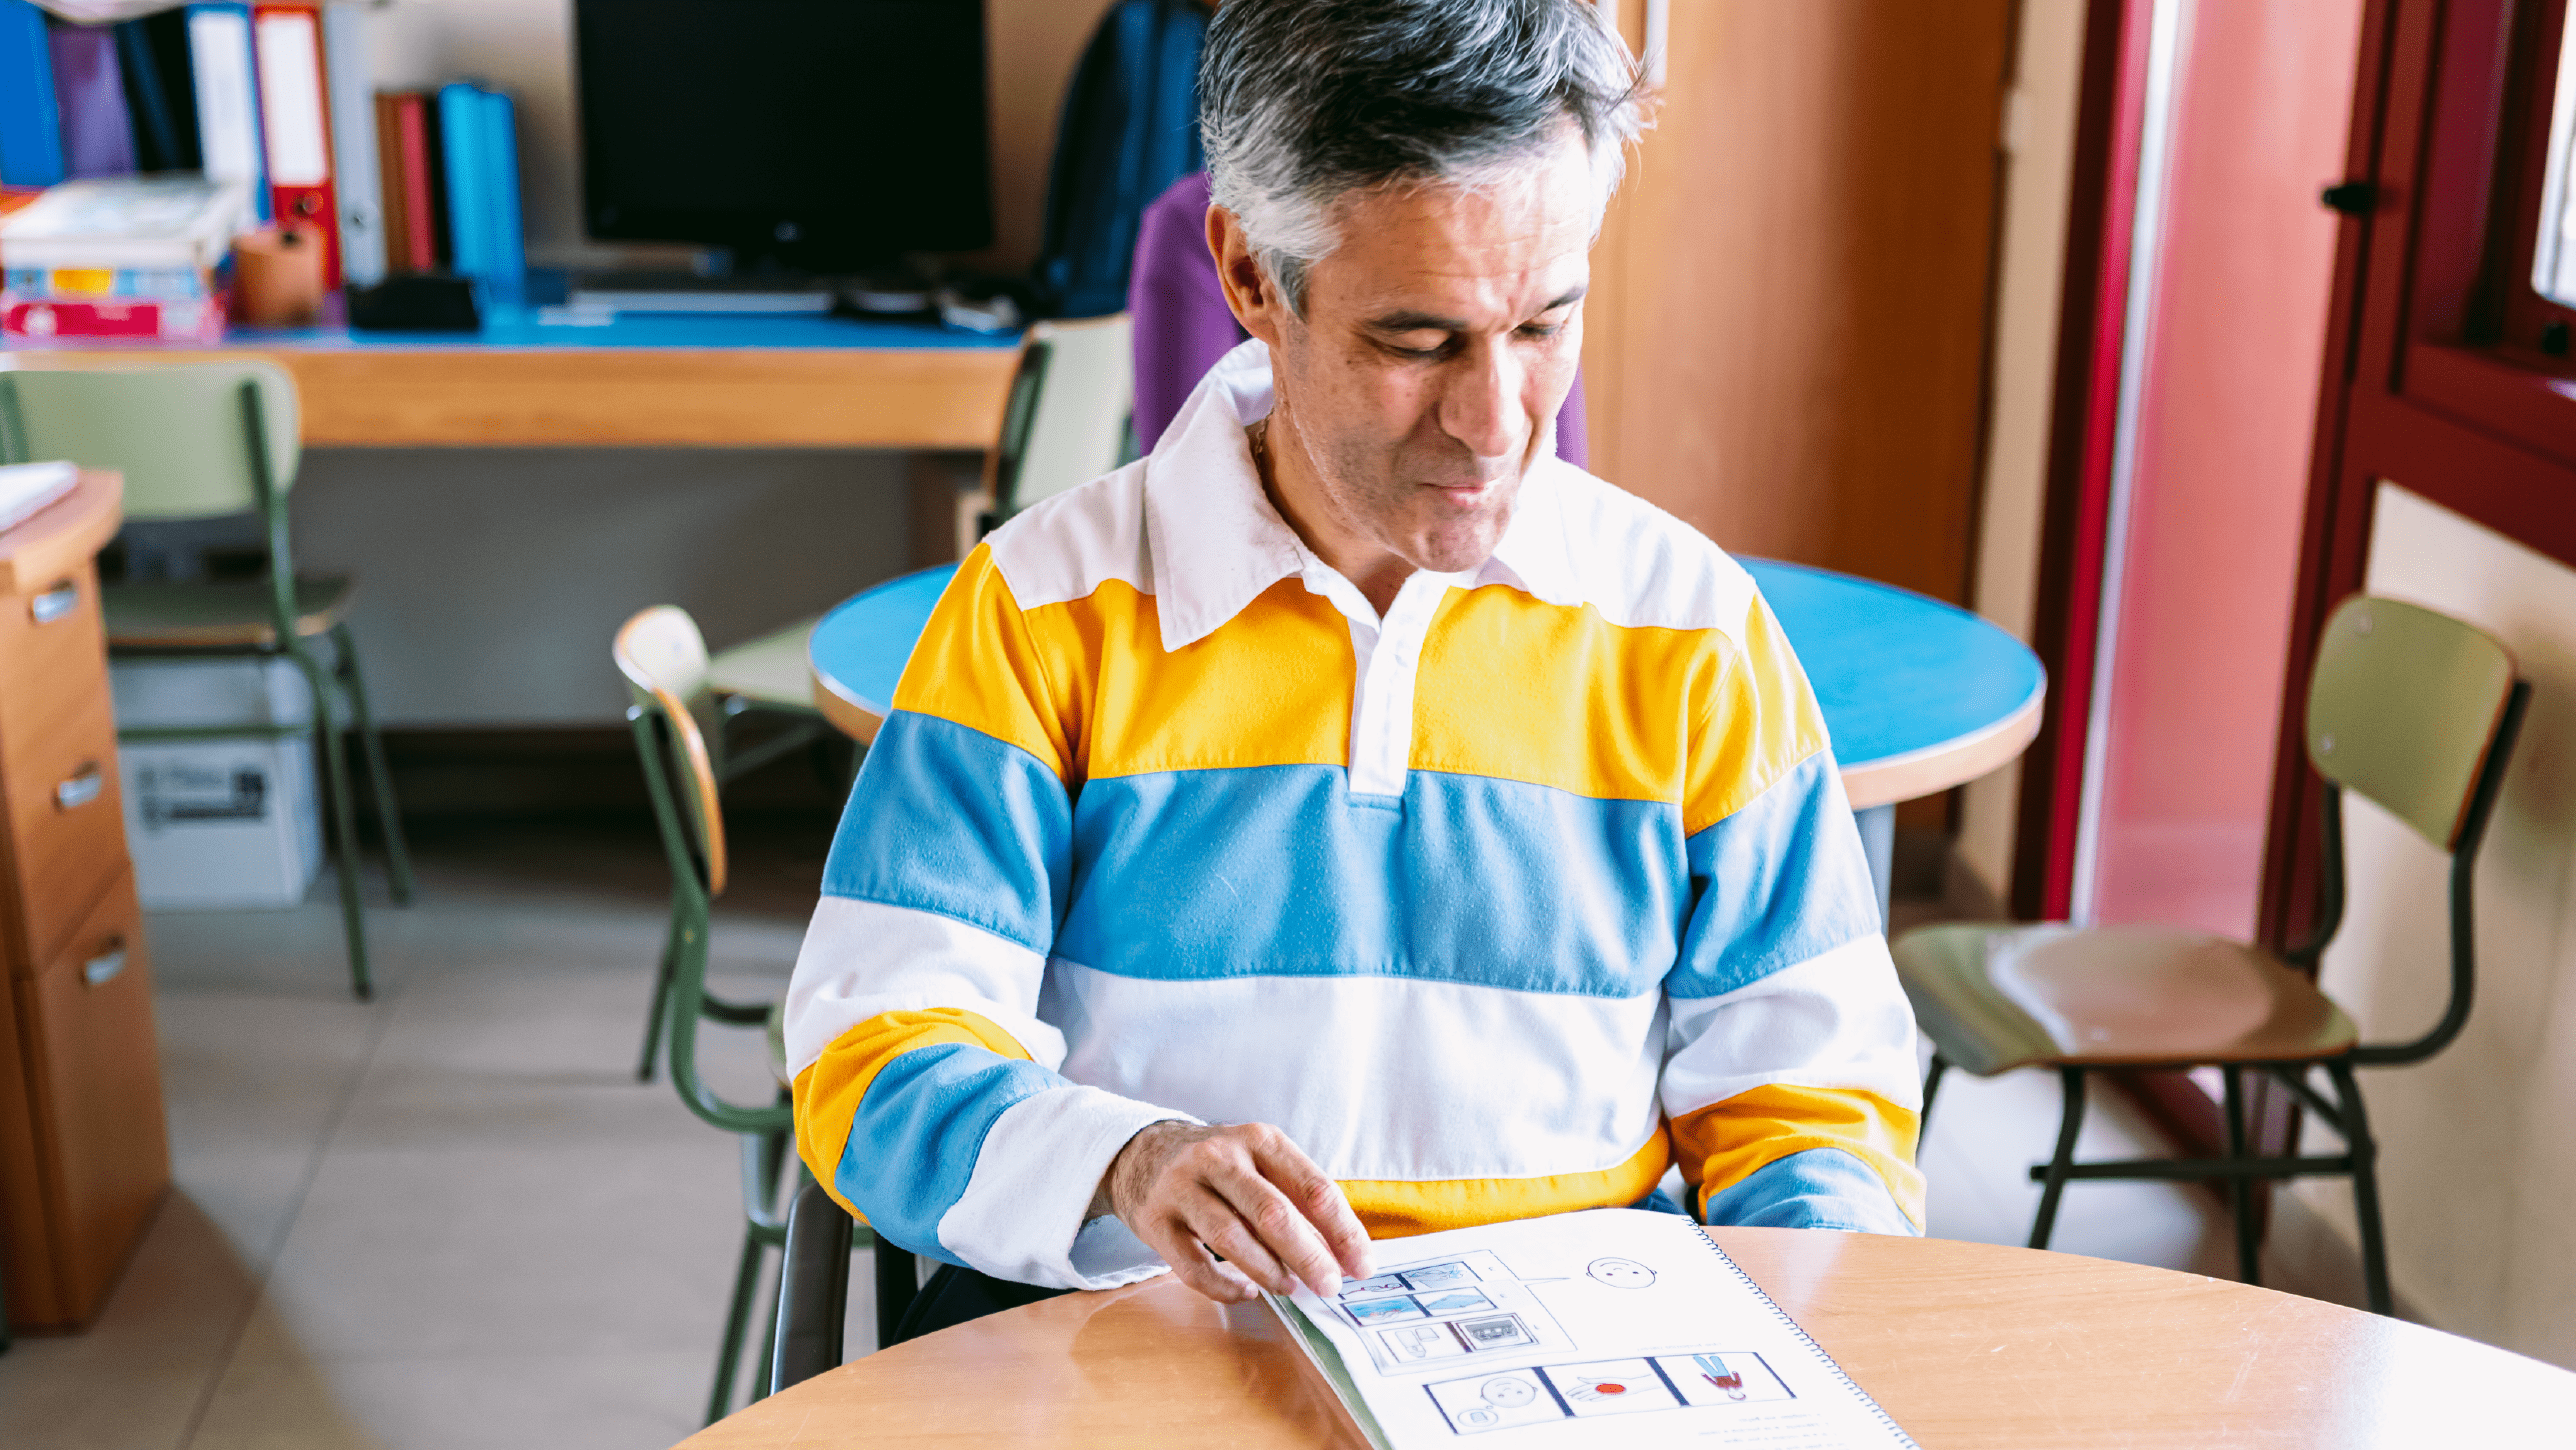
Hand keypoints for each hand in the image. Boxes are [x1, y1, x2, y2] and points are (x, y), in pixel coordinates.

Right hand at [1094, 1121, 1375, 1303]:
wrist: (1141, 1153)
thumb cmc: (1220, 1168)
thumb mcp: (1261, 1163)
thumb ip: (1299, 1202)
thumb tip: (1343, 1256)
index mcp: (1260, 1140)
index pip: (1313, 1187)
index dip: (1343, 1231)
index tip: (1361, 1266)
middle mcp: (1219, 1157)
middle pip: (1273, 1213)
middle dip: (1309, 1256)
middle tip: (1329, 1286)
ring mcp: (1182, 1187)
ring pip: (1231, 1237)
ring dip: (1268, 1270)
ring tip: (1290, 1288)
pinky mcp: (1155, 1220)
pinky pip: (1192, 1265)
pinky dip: (1223, 1285)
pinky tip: (1245, 1291)